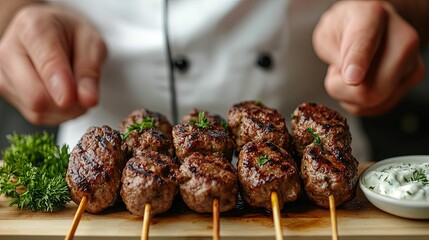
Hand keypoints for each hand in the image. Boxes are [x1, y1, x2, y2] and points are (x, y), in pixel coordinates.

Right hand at [0, 4, 106, 124]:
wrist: (54, 33)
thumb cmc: (72, 36)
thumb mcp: (92, 44)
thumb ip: (90, 71)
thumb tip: (88, 100)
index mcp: (33, 27)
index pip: (46, 64)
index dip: (61, 86)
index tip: (71, 98)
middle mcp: (9, 49)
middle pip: (35, 96)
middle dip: (68, 102)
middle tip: (86, 92)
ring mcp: (3, 73)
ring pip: (37, 110)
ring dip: (65, 109)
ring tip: (74, 88)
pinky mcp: (5, 91)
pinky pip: (36, 116)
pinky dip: (57, 113)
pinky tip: (62, 96)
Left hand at [313, 1, 424, 115]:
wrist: (370, 26)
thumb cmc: (345, 28)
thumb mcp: (326, 34)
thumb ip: (335, 55)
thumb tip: (353, 80)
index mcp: (372, 17)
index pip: (365, 44)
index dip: (357, 63)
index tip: (351, 78)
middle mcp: (402, 39)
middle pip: (372, 89)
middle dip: (342, 90)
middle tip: (336, 72)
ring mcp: (411, 61)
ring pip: (374, 102)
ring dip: (349, 97)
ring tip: (350, 74)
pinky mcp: (412, 79)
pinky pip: (377, 107)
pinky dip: (360, 102)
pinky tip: (360, 83)